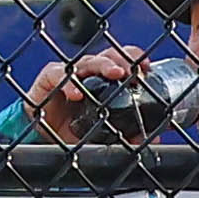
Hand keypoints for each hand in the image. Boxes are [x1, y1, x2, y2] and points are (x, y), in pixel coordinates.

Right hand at [25, 46, 157, 142]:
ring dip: (103, 66)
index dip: (134, 59)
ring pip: (87, 62)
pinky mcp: (49, 79)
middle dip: (122, 59)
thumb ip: (128, 135)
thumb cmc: (74, 127)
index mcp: (104, 79)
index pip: (121, 61)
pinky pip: (58, 75)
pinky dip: (68, 83)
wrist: (45, 137)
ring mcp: (69, 74)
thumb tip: (153, 140)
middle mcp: (88, 72)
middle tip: (133, 70)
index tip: (146, 68)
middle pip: (108, 56)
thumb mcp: (105, 133)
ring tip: (115, 74)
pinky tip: (77, 94)